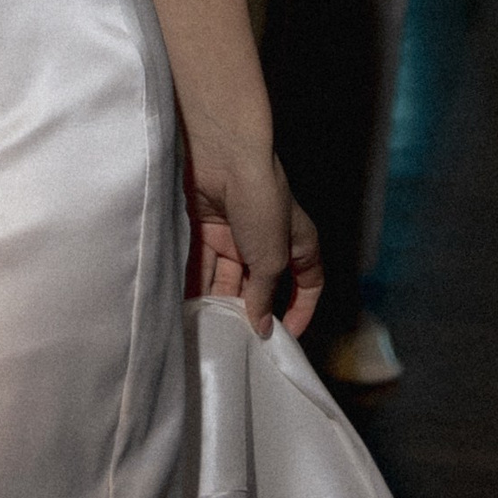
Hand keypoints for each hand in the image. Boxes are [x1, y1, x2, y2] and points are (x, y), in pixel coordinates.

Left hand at [184, 144, 322, 338]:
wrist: (222, 154)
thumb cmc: (260, 199)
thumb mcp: (272, 257)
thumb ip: (265, 295)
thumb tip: (261, 326)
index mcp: (297, 242)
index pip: (307, 283)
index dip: (301, 310)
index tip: (286, 338)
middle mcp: (266, 239)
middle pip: (260, 285)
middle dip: (250, 311)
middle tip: (239, 343)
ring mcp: (235, 233)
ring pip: (228, 278)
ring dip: (219, 302)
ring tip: (211, 332)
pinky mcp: (205, 227)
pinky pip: (202, 265)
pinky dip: (197, 285)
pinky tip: (190, 309)